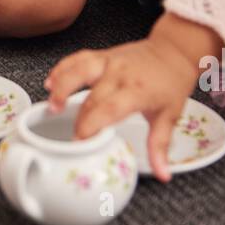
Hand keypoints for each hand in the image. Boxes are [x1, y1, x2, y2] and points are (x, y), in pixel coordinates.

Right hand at [45, 11, 220, 180]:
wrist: (174, 50)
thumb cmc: (171, 82)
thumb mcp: (170, 116)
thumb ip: (160, 146)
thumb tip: (162, 174)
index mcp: (137, 90)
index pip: (108, 109)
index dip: (91, 126)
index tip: (81, 143)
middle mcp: (120, 74)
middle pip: (91, 98)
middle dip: (78, 121)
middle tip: (71, 139)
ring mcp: (109, 61)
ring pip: (78, 70)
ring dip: (62, 87)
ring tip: (51, 106)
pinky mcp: (102, 55)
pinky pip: (77, 59)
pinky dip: (62, 69)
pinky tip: (50, 83)